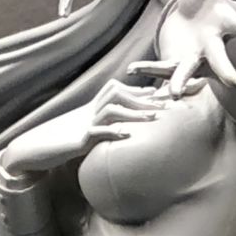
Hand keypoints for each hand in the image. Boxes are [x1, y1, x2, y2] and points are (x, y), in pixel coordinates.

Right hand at [1, 75, 201, 175]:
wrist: (46, 144)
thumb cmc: (78, 135)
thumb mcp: (106, 126)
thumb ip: (127, 117)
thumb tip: (152, 114)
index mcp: (111, 102)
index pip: (142, 92)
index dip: (165, 90)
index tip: (190, 90)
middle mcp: (102, 106)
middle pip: (133, 96)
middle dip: (157, 99)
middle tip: (179, 104)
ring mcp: (91, 120)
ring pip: (117, 110)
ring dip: (137, 114)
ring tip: (157, 120)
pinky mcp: (82, 136)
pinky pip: (99, 132)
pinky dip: (113, 132)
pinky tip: (127, 136)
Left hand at [142, 0, 235, 93]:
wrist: (194, 21)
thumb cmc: (208, 2)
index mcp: (225, 27)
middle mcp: (211, 47)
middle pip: (220, 60)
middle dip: (226, 71)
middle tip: (234, 82)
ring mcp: (193, 57)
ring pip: (187, 72)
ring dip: (181, 82)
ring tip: (174, 94)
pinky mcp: (175, 60)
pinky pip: (161, 67)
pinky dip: (147, 68)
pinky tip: (132, 69)